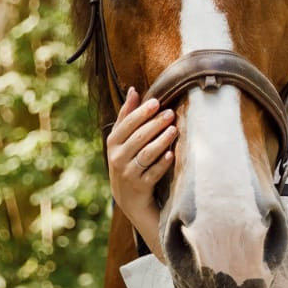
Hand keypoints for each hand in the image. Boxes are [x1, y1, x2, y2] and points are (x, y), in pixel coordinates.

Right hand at [106, 88, 175, 243]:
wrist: (128, 198)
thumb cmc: (128, 160)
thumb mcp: (122, 140)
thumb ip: (127, 116)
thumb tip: (133, 89)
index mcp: (113, 143)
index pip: (126, 124)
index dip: (141, 113)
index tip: (156, 102)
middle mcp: (117, 158)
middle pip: (138, 138)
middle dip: (155, 124)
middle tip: (171, 113)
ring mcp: (128, 174)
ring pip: (146, 154)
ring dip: (161, 141)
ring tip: (174, 130)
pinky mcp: (140, 187)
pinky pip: (153, 173)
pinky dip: (162, 163)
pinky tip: (171, 154)